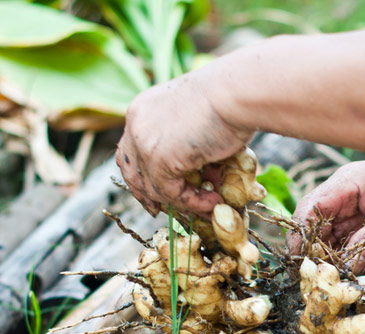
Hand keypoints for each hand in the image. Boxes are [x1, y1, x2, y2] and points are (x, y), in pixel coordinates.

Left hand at [116, 67, 250, 217]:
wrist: (235, 93)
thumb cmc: (230, 99)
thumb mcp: (199, 120)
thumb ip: (191, 144)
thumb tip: (204, 174)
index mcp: (143, 110)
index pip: (130, 149)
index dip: (141, 173)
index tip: (154, 191)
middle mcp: (137, 123)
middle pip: (130, 170)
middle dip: (145, 194)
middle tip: (161, 210)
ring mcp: (144, 141)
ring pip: (151, 187)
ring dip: (181, 201)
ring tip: (209, 204)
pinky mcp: (158, 158)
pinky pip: (170, 192)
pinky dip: (192, 202)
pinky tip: (213, 201)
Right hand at [287, 154, 364, 272]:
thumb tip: (351, 270)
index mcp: (345, 185)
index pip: (309, 210)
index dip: (300, 237)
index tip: (301, 263)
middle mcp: (339, 194)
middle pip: (312, 225)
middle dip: (312, 252)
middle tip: (318, 279)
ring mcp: (347, 206)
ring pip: (325, 234)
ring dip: (326, 256)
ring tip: (331, 279)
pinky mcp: (356, 218)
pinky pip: (341, 238)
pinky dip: (341, 255)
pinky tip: (344, 271)